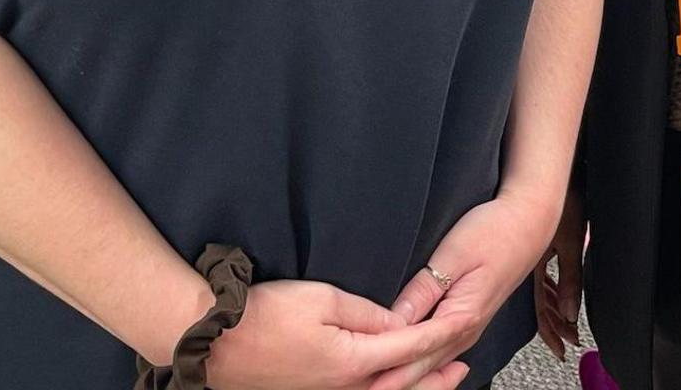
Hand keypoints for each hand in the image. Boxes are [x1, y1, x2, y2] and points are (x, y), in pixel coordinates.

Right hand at [202, 279, 473, 389]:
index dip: (439, 336)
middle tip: (462, 369)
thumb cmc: (266, 315)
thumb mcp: (322, 299)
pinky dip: (386, 389)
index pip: (409, 348)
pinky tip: (391, 382)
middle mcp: (345, 388)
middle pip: (402, 385)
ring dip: (414, 387)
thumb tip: (395, 322)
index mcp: (352, 362)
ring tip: (439, 378)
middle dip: (436, 378)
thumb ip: (366, 313)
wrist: (216, 343)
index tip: (463, 326)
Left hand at [379, 191, 556, 387]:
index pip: (416, 353)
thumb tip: (393, 320)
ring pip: (432, 365)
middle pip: (423, 368)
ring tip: (375, 383)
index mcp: (460, 318)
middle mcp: (466, 332)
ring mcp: (468, 329)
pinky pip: (440, 354)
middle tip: (362, 386)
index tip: (361, 376)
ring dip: (404, 376)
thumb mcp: (453, 256)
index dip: (386, 368)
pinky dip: (419, 366)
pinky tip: (404, 369)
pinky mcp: (468, 322)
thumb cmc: (494, 232)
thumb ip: (423, 290)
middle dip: (392, 380)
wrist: (528, 223)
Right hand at [533, 186, 584, 360]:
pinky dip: (549, 289)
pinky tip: (554, 293)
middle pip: (540, 304)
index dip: (551, 330)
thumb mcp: (572, 243)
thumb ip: (572, 279)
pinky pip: (539, 275)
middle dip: (553, 324)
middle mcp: (528, 266)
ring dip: (552, 309)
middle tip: (565, 341)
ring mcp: (527, 256)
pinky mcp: (529, 245)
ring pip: (539, 290)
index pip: (542, 309)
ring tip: (564, 323)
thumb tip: (571, 312)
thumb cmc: (564, 202)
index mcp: (536, 268)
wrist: (547, 172)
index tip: (561, 347)